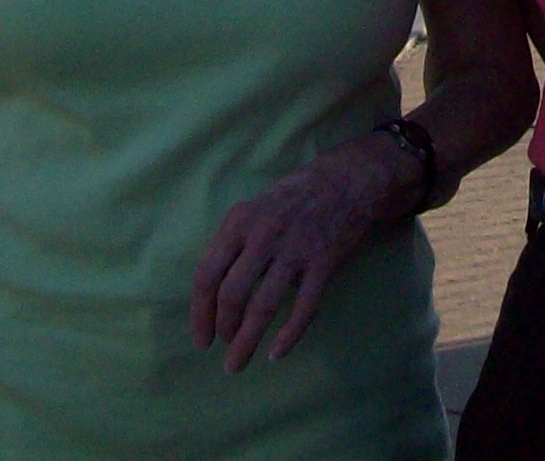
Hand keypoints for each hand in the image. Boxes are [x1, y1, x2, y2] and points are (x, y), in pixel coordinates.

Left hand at [190, 135, 410, 371]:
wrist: (345, 180)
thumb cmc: (290, 200)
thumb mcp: (252, 209)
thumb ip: (231, 245)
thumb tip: (211, 296)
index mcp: (239, 222)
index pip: (207, 274)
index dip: (199, 313)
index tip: (201, 339)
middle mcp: (263, 235)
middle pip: (232, 294)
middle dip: (223, 329)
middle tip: (223, 348)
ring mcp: (295, 249)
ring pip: (263, 306)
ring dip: (246, 342)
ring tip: (237, 363)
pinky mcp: (323, 262)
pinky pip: (303, 308)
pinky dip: (288, 336)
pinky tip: (276, 354)